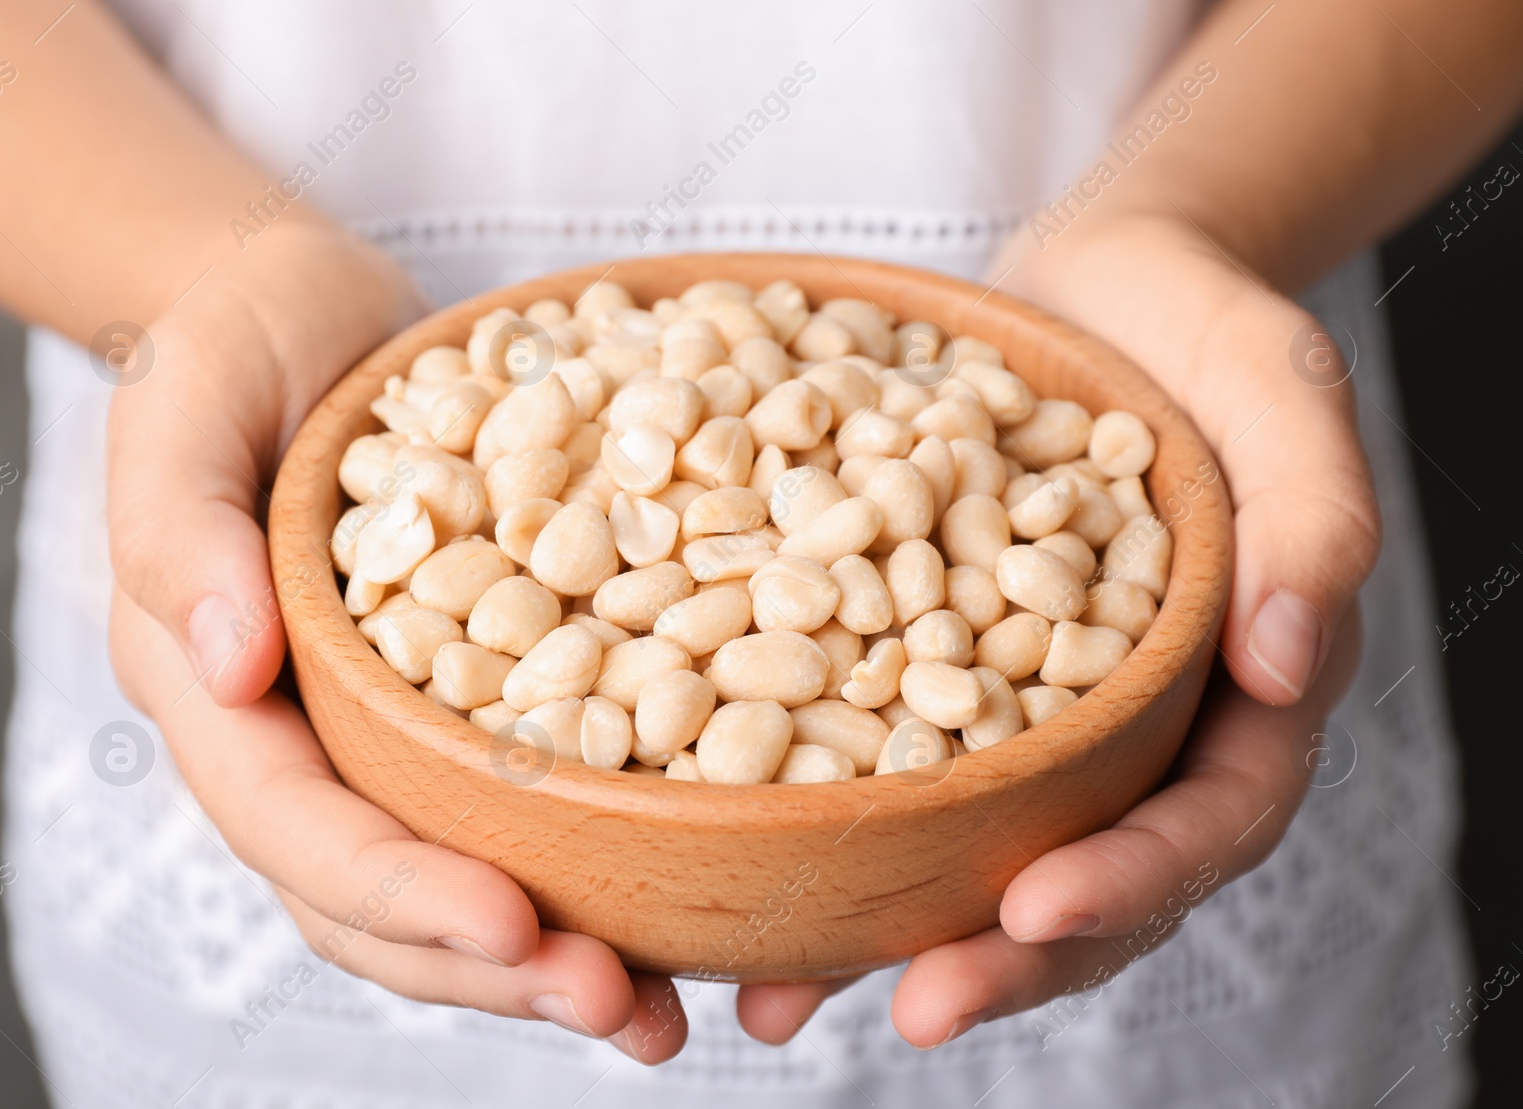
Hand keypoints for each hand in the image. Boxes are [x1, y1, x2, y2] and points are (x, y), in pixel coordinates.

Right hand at [105, 224, 685, 1062]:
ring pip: (459, 875)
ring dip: (553, 957)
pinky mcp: (468, 697)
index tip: (516, 924)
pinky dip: (596, 861)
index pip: (300, 827)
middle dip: (495, 968)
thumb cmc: (226, 350)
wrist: (305, 318)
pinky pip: (524, 799)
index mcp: (221, 697)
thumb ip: (180, 536)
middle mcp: (305, 741)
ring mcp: (389, 730)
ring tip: (663, 1010)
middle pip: (384, 900)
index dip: (401, 891)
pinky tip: (686, 900)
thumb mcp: (182, 409)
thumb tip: (229, 669)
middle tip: (619, 1005)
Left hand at [734, 214, 1382, 1045]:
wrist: (1094, 291)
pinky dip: (818, 824)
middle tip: (916, 1006)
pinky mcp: (932, 668)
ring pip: (972, 849)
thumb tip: (1281, 657)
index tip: (1034, 905)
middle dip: (1005, 953)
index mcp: (1234, 695)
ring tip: (786, 1000)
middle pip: (1081, 873)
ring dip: (889, 932)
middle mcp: (1127, 729)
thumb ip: (1310, 518)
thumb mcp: (1278, 391)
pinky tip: (728, 871)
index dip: (1129, 879)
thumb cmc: (1203, 332)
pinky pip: (882, 761)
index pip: (1204, 821)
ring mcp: (1026, 710)